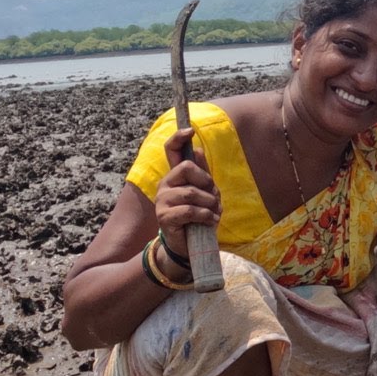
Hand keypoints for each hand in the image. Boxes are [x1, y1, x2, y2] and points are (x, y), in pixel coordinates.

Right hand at [154, 127, 220, 258]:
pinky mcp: (164, 217)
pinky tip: (210, 221)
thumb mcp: (205, 193)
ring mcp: (162, 200)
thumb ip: (202, 174)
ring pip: (192, 193)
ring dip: (210, 204)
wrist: (189, 245)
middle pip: (186, 168)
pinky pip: (189, 210)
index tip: (190, 130)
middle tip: (213, 197)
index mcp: (175, 176)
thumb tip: (198, 148)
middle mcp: (165, 184)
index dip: (178, 138)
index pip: (170, 150)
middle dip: (206, 182)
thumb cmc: (198, 216)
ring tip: (214, 213)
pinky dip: (206, 216)